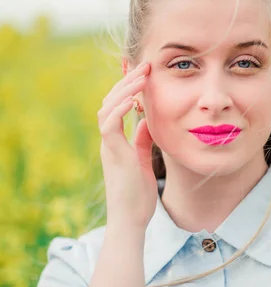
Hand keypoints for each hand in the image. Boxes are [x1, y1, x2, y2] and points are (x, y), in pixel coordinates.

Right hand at [97, 61, 157, 229]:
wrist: (130, 220)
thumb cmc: (137, 195)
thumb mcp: (142, 160)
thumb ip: (142, 140)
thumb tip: (147, 122)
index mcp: (117, 140)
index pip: (118, 105)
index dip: (128, 87)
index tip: (143, 71)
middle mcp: (109, 140)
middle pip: (111, 101)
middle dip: (127, 81)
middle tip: (145, 65)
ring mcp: (109, 147)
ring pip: (107, 108)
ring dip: (124, 90)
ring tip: (141, 74)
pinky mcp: (112, 155)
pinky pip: (109, 127)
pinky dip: (119, 110)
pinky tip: (132, 99)